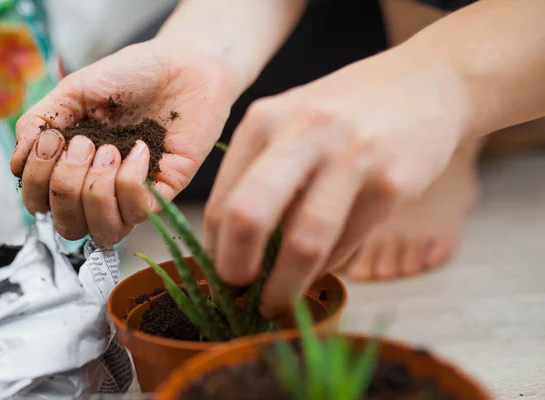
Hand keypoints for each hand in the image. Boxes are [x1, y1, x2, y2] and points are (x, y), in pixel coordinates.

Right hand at [12, 40, 235, 244]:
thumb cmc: (131, 75)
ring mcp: (134, 193)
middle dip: (65, 185)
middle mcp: (101, 187)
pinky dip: (131, 180)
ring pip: (103, 232)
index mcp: (75, 166)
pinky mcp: (166, 190)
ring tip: (110, 150)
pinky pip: (139, 212)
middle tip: (85, 143)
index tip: (53, 140)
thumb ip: (39, 122)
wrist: (181, 63)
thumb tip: (16, 163)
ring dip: (96, 190)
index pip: (42, 205)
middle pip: (68, 226)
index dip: (37, 182)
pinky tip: (142, 148)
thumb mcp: (73, 91)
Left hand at [204, 46, 470, 316]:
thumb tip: (236, 247)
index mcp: (265, 120)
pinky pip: (348, 244)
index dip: (217, 250)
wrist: (428, 81)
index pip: (222, 201)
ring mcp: (351, 156)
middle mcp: (303, 133)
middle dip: (235, 269)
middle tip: (237, 294)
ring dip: (285, 287)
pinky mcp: (392, 182)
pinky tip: (322, 268)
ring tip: (278, 302)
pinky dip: (328, 267)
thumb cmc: (348, 111)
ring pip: (304, 242)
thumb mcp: (293, 122)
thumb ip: (262, 171)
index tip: (222, 273)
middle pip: (249, 217)